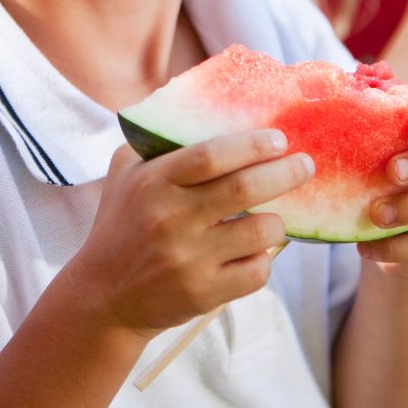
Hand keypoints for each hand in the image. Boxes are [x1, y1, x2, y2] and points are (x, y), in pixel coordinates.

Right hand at [64, 130, 313, 339]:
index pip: (211, 155)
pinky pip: (257, 271)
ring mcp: (188, 259)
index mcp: (153, 183)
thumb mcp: (125, 174)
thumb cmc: (121, 224)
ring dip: (277, 221)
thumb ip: (157, 142)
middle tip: (305, 164)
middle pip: (245, 189)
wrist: (102, 297)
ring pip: (260, 232)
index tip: (279, 139)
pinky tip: (255, 251)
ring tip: (275, 215)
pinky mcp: (203, 293)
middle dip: (285, 173)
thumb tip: (207, 111)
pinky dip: (264, 258)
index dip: (251, 144)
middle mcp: (171, 219)